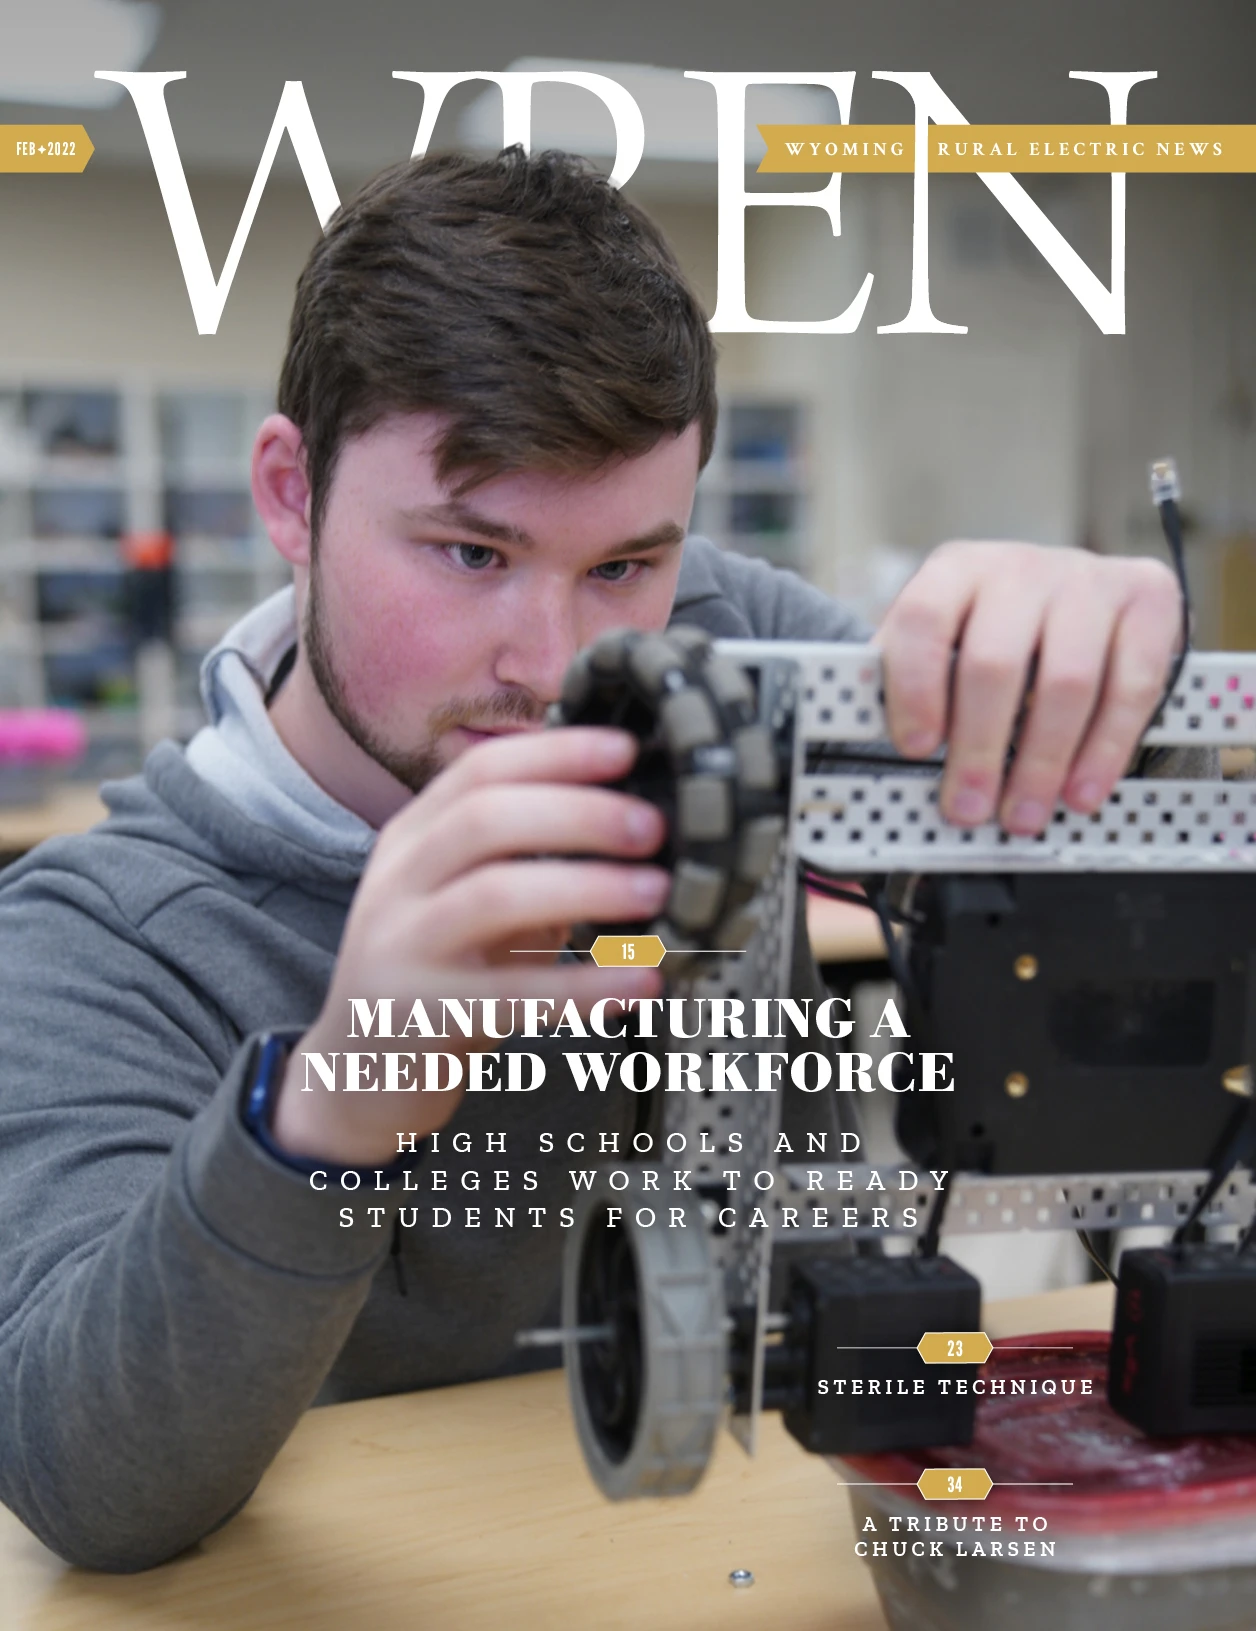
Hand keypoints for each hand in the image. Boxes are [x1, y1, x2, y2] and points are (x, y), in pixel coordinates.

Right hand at [271, 727, 667, 1165]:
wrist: (356, 1074)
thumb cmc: (436, 976)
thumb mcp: (465, 899)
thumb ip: (525, 858)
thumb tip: (631, 819)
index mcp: (413, 838)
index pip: (480, 771)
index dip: (556, 753)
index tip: (626, 749)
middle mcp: (398, 882)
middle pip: (484, 818)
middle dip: (579, 813)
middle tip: (653, 828)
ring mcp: (400, 947)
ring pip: (492, 895)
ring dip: (585, 887)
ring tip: (656, 892)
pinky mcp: (416, 1016)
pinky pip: (507, 995)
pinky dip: (581, 988)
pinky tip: (638, 983)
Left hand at [876, 541, 1181, 833]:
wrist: (1069, 593)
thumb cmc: (993, 630)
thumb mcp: (941, 640)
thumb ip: (903, 680)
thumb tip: (859, 736)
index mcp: (955, 571)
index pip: (923, 621)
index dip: (915, 688)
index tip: (914, 747)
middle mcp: (1019, 569)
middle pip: (994, 663)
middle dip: (978, 749)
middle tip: (968, 807)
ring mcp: (1087, 580)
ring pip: (1066, 682)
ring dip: (1042, 763)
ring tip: (1024, 813)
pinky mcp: (1146, 599)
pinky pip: (1130, 686)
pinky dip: (1105, 750)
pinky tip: (1081, 789)